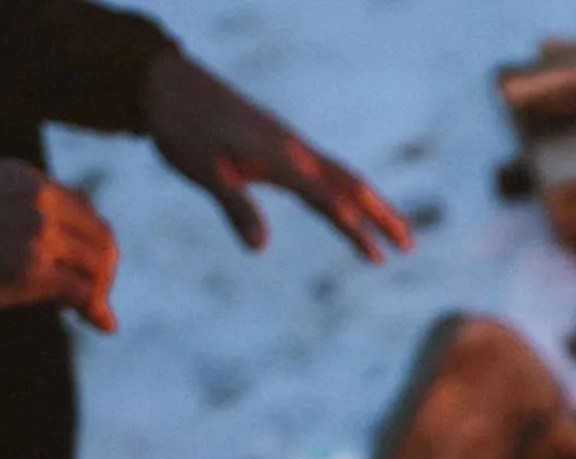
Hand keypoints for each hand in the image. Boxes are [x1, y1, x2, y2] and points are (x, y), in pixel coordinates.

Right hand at [0, 160, 117, 331]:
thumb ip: (13, 209)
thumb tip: (45, 245)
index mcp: (23, 177)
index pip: (82, 205)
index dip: (91, 237)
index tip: (87, 262)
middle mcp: (37, 199)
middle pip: (100, 233)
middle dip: (105, 267)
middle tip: (99, 294)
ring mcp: (37, 233)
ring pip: (98, 264)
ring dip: (102, 290)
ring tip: (95, 311)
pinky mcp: (32, 270)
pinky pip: (83, 291)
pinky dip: (97, 309)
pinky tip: (101, 324)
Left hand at [141, 52, 411, 260]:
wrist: (167, 84)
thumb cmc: (180, 127)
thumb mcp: (201, 170)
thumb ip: (234, 207)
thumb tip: (260, 249)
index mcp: (281, 158)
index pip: (326, 199)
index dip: (352, 229)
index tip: (376, 257)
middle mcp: (295, 150)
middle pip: (350, 185)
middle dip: (381, 216)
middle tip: (409, 246)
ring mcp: (291, 146)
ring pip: (342, 178)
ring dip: (371, 205)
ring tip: (394, 232)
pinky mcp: (281, 146)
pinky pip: (325, 173)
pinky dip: (346, 193)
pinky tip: (348, 207)